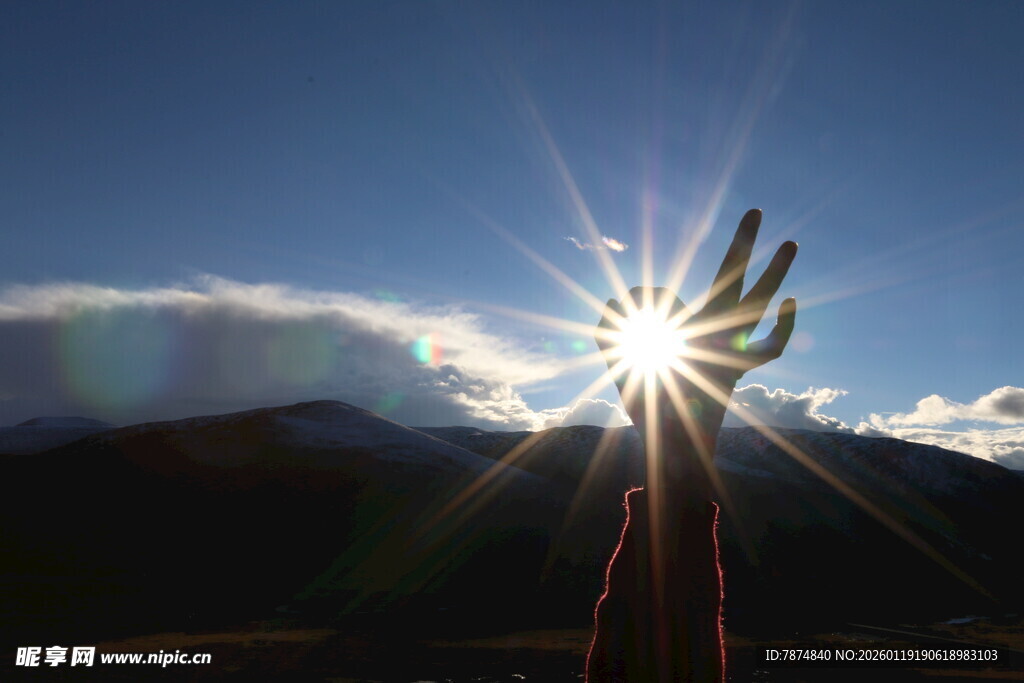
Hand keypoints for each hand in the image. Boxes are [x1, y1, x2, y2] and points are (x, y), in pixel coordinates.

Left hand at [595, 209, 797, 441]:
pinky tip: (790, 302)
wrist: (668, 446)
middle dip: (741, 245)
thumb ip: (607, 329)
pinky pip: (770, 350)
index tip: (638, 298)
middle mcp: (713, 331)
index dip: (656, 292)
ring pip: (756, 304)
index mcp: (689, 325)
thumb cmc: (647, 408)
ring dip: (773, 273)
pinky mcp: (738, 370)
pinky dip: (784, 330)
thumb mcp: (618, 364)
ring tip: (792, 241)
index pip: (685, 291)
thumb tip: (613, 298)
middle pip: (731, 278)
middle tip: (756, 208)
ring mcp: (729, 347)